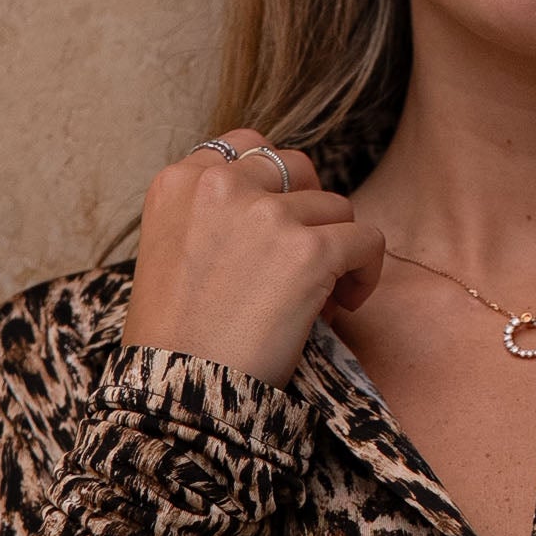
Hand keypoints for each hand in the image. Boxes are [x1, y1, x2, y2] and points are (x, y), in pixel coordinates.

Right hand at [122, 139, 385, 386]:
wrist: (179, 390)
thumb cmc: (174, 339)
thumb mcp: (169, 251)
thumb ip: (211, 215)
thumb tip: (280, 211)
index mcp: (179, 182)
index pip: (244, 146)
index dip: (273, 184)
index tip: (276, 226)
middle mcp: (220, 185)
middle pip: (296, 165)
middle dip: (309, 208)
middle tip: (306, 256)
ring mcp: (266, 214)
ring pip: (335, 206)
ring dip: (336, 246)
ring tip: (322, 294)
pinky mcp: (308, 251)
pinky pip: (366, 241)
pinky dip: (365, 271)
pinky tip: (345, 304)